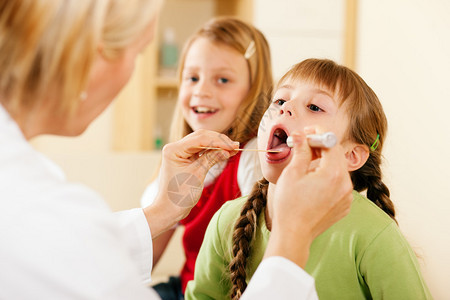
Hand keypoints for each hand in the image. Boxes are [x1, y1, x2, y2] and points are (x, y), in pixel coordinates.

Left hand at [144, 129, 238, 237]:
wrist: (169, 209)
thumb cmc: (179, 195)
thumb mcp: (198, 174)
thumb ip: (212, 159)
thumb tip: (228, 150)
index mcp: (174, 149)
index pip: (199, 139)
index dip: (218, 141)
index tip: (233, 146)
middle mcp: (175, 147)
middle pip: (201, 137)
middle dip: (219, 141)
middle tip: (235, 146)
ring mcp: (180, 152)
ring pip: (202, 142)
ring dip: (217, 145)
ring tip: (233, 149)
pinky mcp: (185, 158)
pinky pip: (201, 151)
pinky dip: (213, 151)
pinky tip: (224, 152)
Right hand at [265, 130, 352, 266]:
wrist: (294, 234)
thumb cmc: (289, 205)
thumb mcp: (292, 174)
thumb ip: (301, 151)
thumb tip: (301, 135)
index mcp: (333, 174)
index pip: (331, 143)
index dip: (318, 135)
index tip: (307, 133)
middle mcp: (345, 184)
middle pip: (336, 156)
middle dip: (321, 147)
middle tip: (304, 145)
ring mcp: (347, 197)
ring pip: (337, 170)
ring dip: (323, 163)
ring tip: (305, 166)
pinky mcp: (344, 205)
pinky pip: (339, 184)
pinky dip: (327, 178)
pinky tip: (312, 182)